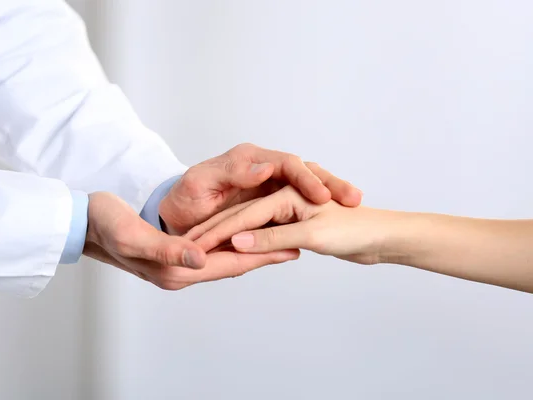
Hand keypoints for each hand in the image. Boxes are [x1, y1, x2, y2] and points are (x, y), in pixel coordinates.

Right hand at [83, 192, 298, 289]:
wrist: (84, 223)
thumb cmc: (106, 224)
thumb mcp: (134, 236)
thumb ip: (169, 249)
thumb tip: (202, 257)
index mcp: (175, 270)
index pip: (228, 263)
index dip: (261, 254)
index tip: (292, 247)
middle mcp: (180, 271)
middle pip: (233, 263)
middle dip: (265, 254)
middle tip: (298, 244)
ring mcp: (178, 264)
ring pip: (225, 258)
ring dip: (251, 249)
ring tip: (279, 240)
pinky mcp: (174, 254)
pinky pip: (212, 251)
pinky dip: (232, 244)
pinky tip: (244, 236)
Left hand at [159, 143, 362, 234]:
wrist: (177, 217)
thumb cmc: (184, 199)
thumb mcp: (201, 183)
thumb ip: (232, 173)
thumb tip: (266, 166)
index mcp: (249, 159)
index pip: (287, 163)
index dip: (306, 178)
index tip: (323, 196)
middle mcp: (264, 169)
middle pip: (305, 171)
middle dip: (331, 183)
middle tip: (353, 199)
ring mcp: (270, 187)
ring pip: (308, 186)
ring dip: (331, 193)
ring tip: (354, 203)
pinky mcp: (272, 205)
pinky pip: (299, 205)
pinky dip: (318, 207)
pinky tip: (337, 216)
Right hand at [186, 186, 394, 264]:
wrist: (383, 238)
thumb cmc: (354, 232)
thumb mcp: (309, 235)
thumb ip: (271, 237)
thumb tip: (236, 242)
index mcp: (286, 192)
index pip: (244, 215)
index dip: (219, 232)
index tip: (197, 247)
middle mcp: (284, 195)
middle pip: (243, 214)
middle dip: (218, 229)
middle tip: (194, 245)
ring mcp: (288, 208)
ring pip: (251, 221)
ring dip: (231, 234)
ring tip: (208, 248)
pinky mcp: (295, 222)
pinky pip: (265, 230)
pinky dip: (250, 240)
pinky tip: (238, 249)